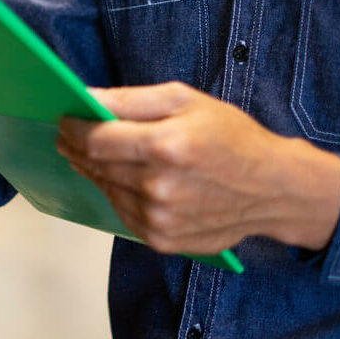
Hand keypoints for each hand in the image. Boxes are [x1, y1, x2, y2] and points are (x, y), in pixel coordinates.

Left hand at [56, 82, 339, 255]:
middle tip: (70, 136)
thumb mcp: (186, 100)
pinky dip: (118, 194)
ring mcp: (160, 218)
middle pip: (96, 166)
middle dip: (77, 148)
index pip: (96, 140)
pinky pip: (123, 213)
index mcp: (167, 146)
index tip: (64, 119)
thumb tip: (86, 98)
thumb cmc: (232, 137)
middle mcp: (160, 187)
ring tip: (99, 155)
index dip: (73, 128)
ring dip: (96, 171)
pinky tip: (127, 179)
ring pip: (106, 189)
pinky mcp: (162, 240)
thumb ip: (131, 99)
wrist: (274, 190)